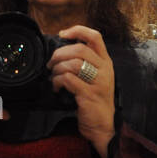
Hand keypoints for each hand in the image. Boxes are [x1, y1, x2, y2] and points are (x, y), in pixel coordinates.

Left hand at [48, 25, 114, 157]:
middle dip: (60, 53)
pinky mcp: (90, 95)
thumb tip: (61, 50)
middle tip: (50, 63)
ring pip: (73, 63)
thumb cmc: (94, 100)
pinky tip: (56, 88)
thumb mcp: (95, 78)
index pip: (95, 36)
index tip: (62, 34)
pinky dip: (58, 81)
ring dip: (57, 69)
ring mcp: (99, 82)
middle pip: (80, 49)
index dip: (77, 30)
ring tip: (53, 77)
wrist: (103, 127)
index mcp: (106, 62)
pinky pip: (69, 79)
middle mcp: (105, 69)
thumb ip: (84, 63)